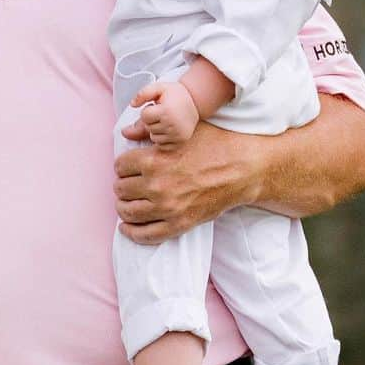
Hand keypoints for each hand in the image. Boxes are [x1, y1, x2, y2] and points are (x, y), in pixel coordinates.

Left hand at [115, 120, 262, 242]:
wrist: (244, 169)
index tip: (129, 167)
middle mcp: (156, 185)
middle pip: (121, 189)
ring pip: (128, 212)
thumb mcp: (183, 129)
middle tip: (129, 184)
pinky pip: (146, 235)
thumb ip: (151, 130)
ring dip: (124, 207)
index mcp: (153, 160)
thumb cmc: (216, 143)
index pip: (120, 166)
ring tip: (127, 203)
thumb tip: (126, 131)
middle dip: (123, 185)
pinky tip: (128, 227)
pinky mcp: (180, 224)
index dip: (123, 165)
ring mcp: (167, 207)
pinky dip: (132, 232)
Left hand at [134, 81, 198, 146]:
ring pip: (153, 137)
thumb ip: (143, 94)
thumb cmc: (176, 94)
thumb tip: (132, 104)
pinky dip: (162, 138)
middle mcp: (173, 125)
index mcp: (167, 111)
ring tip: (166, 119)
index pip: (144, 116)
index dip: (148, 110)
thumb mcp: (159, 87)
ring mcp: (178, 135)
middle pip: (148, 127)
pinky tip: (169, 128)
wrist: (195, 102)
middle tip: (162, 112)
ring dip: (156, 130)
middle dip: (152, 120)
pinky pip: (162, 145)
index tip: (157, 106)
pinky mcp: (180, 142)